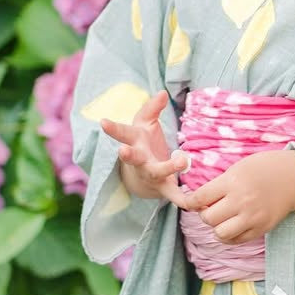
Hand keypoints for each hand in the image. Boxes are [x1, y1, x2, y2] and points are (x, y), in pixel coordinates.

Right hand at [100, 90, 189, 206]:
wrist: (142, 176)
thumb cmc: (144, 143)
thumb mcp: (145, 124)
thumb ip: (152, 109)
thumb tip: (162, 92)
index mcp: (134, 142)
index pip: (122, 133)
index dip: (112, 129)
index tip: (102, 122)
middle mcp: (140, 160)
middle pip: (133, 157)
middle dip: (128, 155)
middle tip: (122, 150)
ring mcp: (150, 174)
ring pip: (157, 172)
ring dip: (168, 167)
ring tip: (182, 160)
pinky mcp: (164, 186)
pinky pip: (173, 194)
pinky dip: (182, 198)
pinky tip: (191, 202)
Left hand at [179, 149, 294, 244]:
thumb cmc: (266, 167)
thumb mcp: (239, 167)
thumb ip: (220, 183)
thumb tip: (199, 201)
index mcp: (233, 182)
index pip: (199, 198)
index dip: (191, 202)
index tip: (192, 202)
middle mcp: (241, 201)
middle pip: (208, 218)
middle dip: (206, 213)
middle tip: (212, 208)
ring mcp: (252, 217)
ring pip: (220, 233)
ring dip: (217, 227)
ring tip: (223, 219)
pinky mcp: (261, 228)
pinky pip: (236, 240)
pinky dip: (230, 236)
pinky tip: (233, 225)